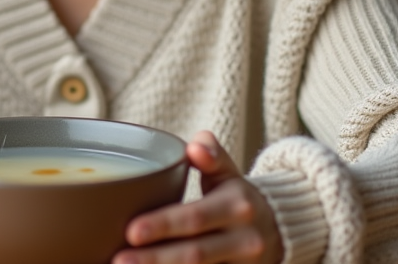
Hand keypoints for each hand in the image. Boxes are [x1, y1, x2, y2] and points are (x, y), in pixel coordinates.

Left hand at [115, 131, 282, 263]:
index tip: (131, 231)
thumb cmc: (238, 197)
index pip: (195, 218)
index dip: (163, 226)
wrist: (278, 231)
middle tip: (118, 260)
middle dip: (155, 259)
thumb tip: (195, 146)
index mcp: (237, 206)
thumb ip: (212, 155)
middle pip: (194, 254)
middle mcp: (243, 240)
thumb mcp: (229, 172)